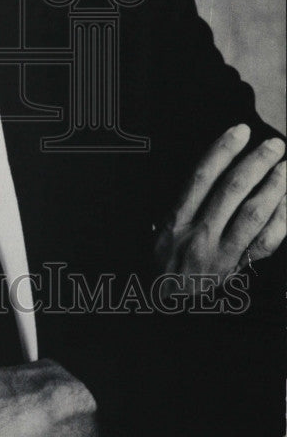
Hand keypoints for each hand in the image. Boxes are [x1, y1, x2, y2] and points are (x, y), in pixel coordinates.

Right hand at [154, 124, 284, 290]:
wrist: (163, 305)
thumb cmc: (163, 262)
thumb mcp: (161, 229)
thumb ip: (185, 201)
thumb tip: (215, 166)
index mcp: (176, 218)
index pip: (201, 176)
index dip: (223, 150)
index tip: (241, 130)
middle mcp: (198, 234)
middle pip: (231, 191)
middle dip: (256, 163)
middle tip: (275, 145)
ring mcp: (220, 254)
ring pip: (252, 215)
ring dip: (274, 188)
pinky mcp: (238, 270)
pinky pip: (265, 244)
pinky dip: (281, 221)